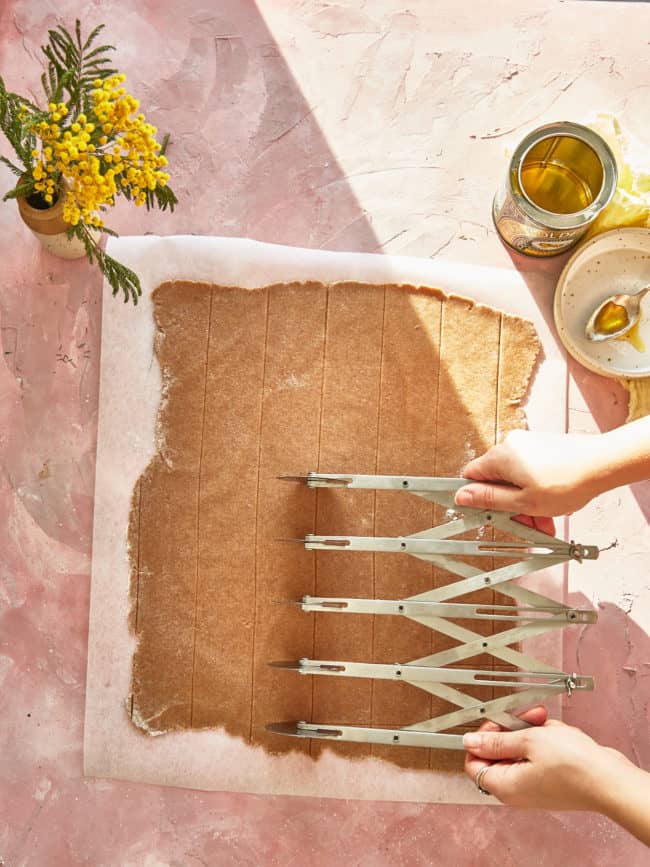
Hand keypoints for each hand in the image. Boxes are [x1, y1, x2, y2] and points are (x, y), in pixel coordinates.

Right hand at [454, 429, 605, 517]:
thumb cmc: (568, 481)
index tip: (488, 512)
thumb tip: (461, 496)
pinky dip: (536, 489)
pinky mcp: (542, 446)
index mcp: (499, 457)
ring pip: (515, 479)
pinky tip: (552, 504)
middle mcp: (510, 446)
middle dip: (510, 505)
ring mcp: (527, 444)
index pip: (471, 476)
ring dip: (526, 501)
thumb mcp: (523, 501)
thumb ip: (489, 499)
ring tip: (545, 519)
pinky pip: (529, 471)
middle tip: (528, 522)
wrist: (602, 463)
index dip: (478, 497)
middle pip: (496, 480)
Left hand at [464, 706, 634, 811]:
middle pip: (499, 752)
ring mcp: (534, 786)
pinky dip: (546, 740)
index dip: (481, 738)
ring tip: (549, 727)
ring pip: (521, 748)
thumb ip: (497, 741)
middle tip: (528, 717)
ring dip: (534, 731)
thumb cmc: (574, 765)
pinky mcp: (550, 780)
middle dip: (513, 729)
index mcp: (504, 785)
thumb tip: (470, 741)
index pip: (473, 762)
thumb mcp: (529, 741)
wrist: (610, 779)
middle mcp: (516, 790)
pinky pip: (539, 753)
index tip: (496, 722)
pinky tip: (560, 735)